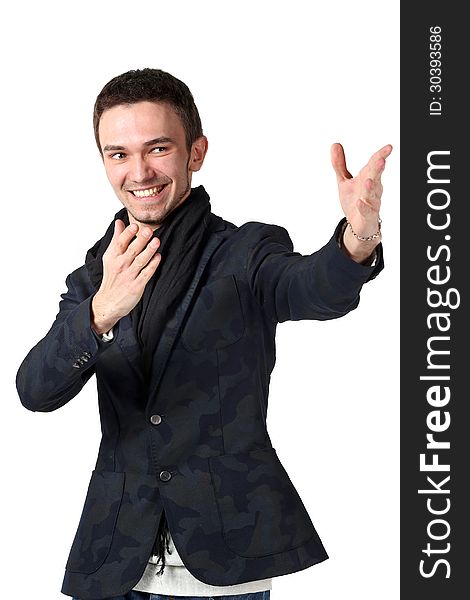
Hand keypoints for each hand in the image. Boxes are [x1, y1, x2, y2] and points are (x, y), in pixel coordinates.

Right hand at [91, 220, 161, 334]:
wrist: (108, 302)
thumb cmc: (112, 276)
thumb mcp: (110, 257)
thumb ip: (116, 239)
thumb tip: (119, 222)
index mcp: (113, 257)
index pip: (120, 242)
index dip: (128, 234)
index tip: (135, 226)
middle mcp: (120, 265)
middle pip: (132, 250)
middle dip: (140, 240)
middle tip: (149, 231)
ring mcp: (128, 276)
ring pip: (140, 261)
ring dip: (149, 251)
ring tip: (157, 241)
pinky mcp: (136, 286)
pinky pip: (146, 274)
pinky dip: (152, 265)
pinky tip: (158, 257)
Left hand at [331, 143, 391, 261]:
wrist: (358, 224)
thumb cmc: (354, 200)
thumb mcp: (344, 181)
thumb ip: (339, 164)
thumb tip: (335, 144)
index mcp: (368, 177)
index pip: (375, 164)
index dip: (381, 155)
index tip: (389, 147)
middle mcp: (372, 189)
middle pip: (376, 177)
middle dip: (378, 169)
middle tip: (381, 160)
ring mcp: (371, 203)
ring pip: (373, 194)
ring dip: (371, 188)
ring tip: (368, 181)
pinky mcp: (368, 216)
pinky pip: (366, 211)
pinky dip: (363, 207)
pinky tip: (360, 202)